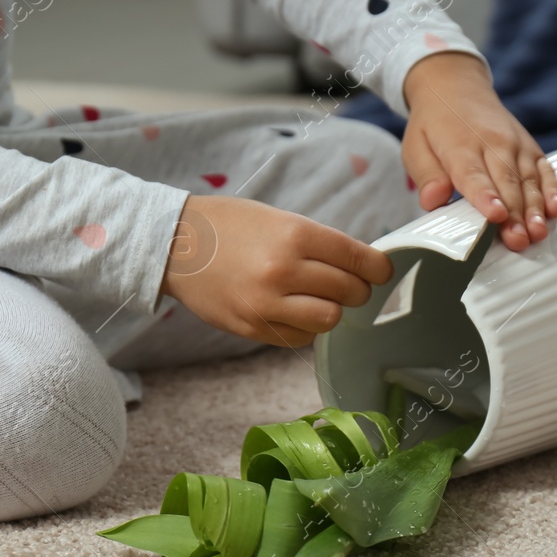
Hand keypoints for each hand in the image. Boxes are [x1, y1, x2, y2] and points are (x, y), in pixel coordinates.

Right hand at [159, 194, 393, 347]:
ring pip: (329, 319)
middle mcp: (283, 270)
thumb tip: (363, 267)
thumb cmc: (231, 227)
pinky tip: (293, 311)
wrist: (175, 245)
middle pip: (349, 292)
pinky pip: (300, 337)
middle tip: (348, 284)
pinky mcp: (253, 327)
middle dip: (356, 289)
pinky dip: (305, 326)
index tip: (381, 271)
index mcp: (295, 235)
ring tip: (318, 298)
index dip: (377, 268)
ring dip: (332, 310)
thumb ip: (319, 243)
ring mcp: (266, 303)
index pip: (357, 258)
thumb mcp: (279, 220)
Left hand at [401, 52, 556, 251]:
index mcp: (460, 146)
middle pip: (506, 183)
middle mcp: (492, 143)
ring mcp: (515, 144)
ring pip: (528, 180)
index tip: (495, 216)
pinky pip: (544, 169)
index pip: (474, 176)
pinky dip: (551, 189)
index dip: (486, 198)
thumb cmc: (434, 125)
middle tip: (518, 241)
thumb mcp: (416, 148)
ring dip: (534, 209)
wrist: (456, 88)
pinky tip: (556, 209)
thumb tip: (433, 199)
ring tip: (538, 232)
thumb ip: (427, 176)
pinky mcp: (530, 147)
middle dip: (514, 215)